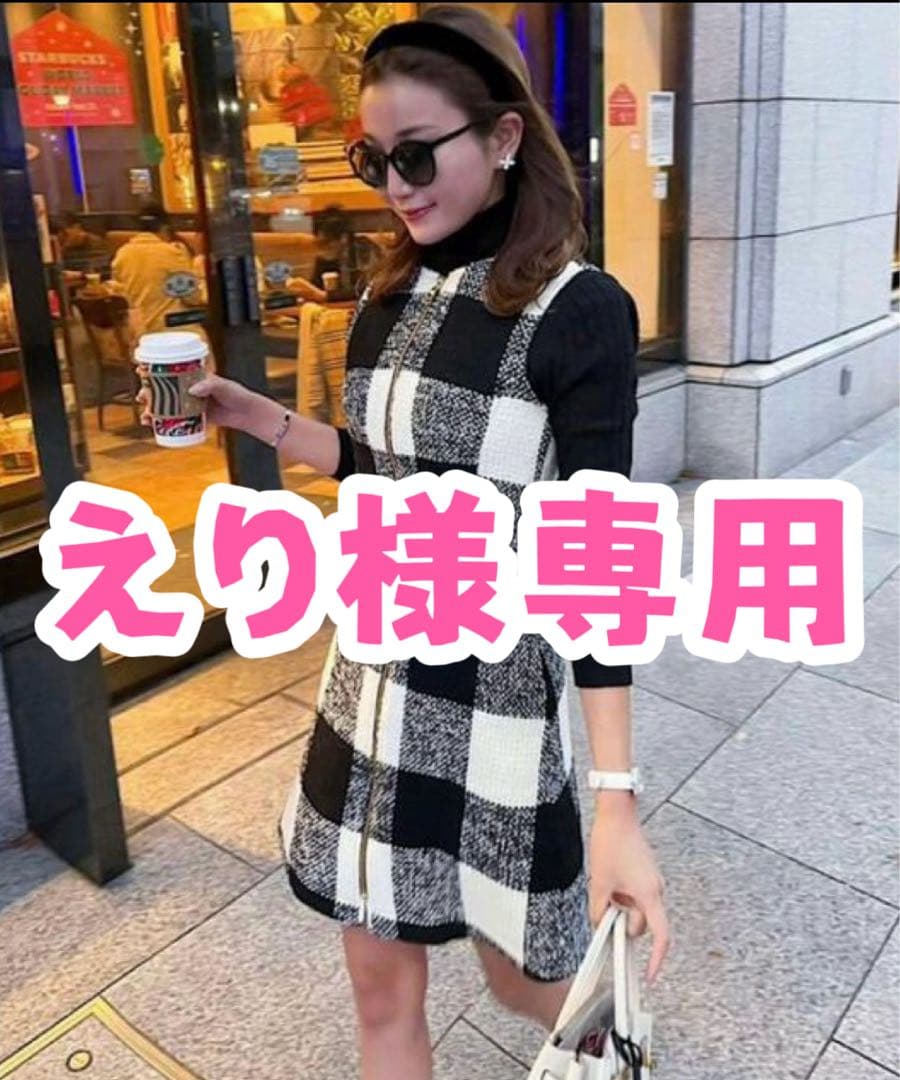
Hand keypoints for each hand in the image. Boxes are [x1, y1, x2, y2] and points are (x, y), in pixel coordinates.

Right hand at [136, 373, 256, 432]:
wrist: (247, 412)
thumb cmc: (236, 394)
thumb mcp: (223, 386)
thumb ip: (209, 385)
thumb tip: (193, 390)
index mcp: (193, 377)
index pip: (169, 371)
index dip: (153, 371)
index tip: (140, 371)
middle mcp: (189, 390)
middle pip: (163, 390)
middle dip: (148, 393)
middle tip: (141, 397)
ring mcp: (191, 404)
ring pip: (167, 406)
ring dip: (153, 410)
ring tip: (145, 416)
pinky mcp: (195, 418)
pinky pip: (176, 420)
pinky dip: (164, 424)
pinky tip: (155, 427)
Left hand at [588, 797, 669, 985]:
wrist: (618, 815)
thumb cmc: (611, 843)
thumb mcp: (599, 882)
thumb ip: (599, 910)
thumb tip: (600, 926)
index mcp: (649, 894)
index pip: (660, 935)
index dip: (656, 959)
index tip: (649, 975)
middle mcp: (656, 889)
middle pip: (643, 922)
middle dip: (623, 921)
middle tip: (604, 906)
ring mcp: (652, 881)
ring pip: (637, 908)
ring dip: (621, 905)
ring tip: (604, 885)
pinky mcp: (646, 874)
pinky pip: (636, 895)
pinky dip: (623, 895)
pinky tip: (609, 880)